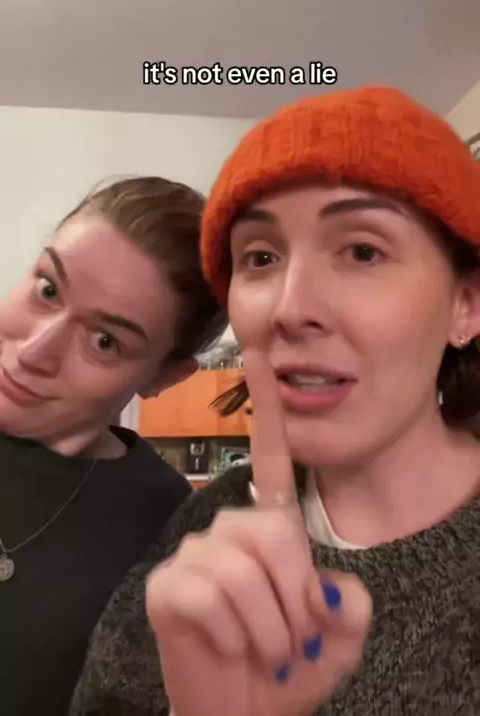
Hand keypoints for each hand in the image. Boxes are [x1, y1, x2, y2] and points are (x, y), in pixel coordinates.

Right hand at [146, 349, 371, 715]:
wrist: (242, 713)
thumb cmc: (290, 668)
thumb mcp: (339, 635)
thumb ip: (348, 601)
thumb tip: (322, 584)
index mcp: (269, 530)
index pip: (270, 459)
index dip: (266, 407)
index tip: (256, 352)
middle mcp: (228, 529)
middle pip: (274, 533)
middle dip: (297, 597)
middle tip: (294, 638)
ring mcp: (195, 554)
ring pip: (247, 570)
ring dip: (273, 628)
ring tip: (265, 650)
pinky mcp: (169, 585)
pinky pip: (215, 596)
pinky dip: (238, 636)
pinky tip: (228, 646)